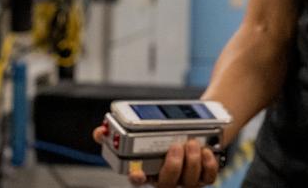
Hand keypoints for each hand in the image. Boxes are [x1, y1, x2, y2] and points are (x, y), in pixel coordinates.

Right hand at [91, 126, 218, 187]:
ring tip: (191, 143)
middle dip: (172, 167)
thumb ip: (119, 131)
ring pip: (189, 182)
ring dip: (191, 162)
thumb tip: (99, 132)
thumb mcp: (146, 128)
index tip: (136, 173)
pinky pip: (208, 178)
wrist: (200, 126)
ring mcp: (187, 180)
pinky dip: (208, 165)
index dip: (136, 179)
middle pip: (166, 185)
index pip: (138, 181)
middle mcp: (167, 178)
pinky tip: (205, 150)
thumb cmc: (168, 132)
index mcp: (149, 170)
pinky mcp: (205, 175)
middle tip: (176, 146)